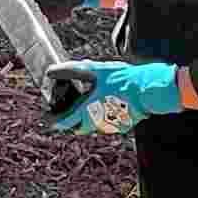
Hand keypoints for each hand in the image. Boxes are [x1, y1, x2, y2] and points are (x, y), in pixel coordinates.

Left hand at [49, 59, 186, 137]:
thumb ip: (72, 70)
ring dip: (87, 118)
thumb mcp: (96, 71)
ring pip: (93, 126)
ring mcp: (111, 126)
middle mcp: (97, 124)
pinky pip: (107, 123)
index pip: (64, 123)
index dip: (52, 122)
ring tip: (87, 103)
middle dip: (70, 122)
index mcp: (88, 112)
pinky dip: (102, 116)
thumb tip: (51, 71)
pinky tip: (107, 103)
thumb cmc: (124, 80)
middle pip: (77, 127)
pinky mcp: (122, 125)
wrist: (151, 90)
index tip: (46, 119)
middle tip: (66, 111)